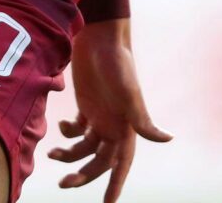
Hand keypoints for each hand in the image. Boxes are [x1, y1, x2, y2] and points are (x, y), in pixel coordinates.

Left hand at [48, 21, 170, 202]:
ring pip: (84, 147)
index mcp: (126, 127)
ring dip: (70, 155)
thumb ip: (142, 119)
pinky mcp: (85, 103)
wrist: (100, 37)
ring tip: (53, 156)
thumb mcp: (128, 92)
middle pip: (98, 161)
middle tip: (64, 184)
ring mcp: (99, 115)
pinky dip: (67, 132)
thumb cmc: (118, 64)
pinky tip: (61, 127)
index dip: (115, 184)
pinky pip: (76, 128)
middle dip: (83, 175)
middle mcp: (113, 125)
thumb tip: (168, 140)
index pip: (121, 164)